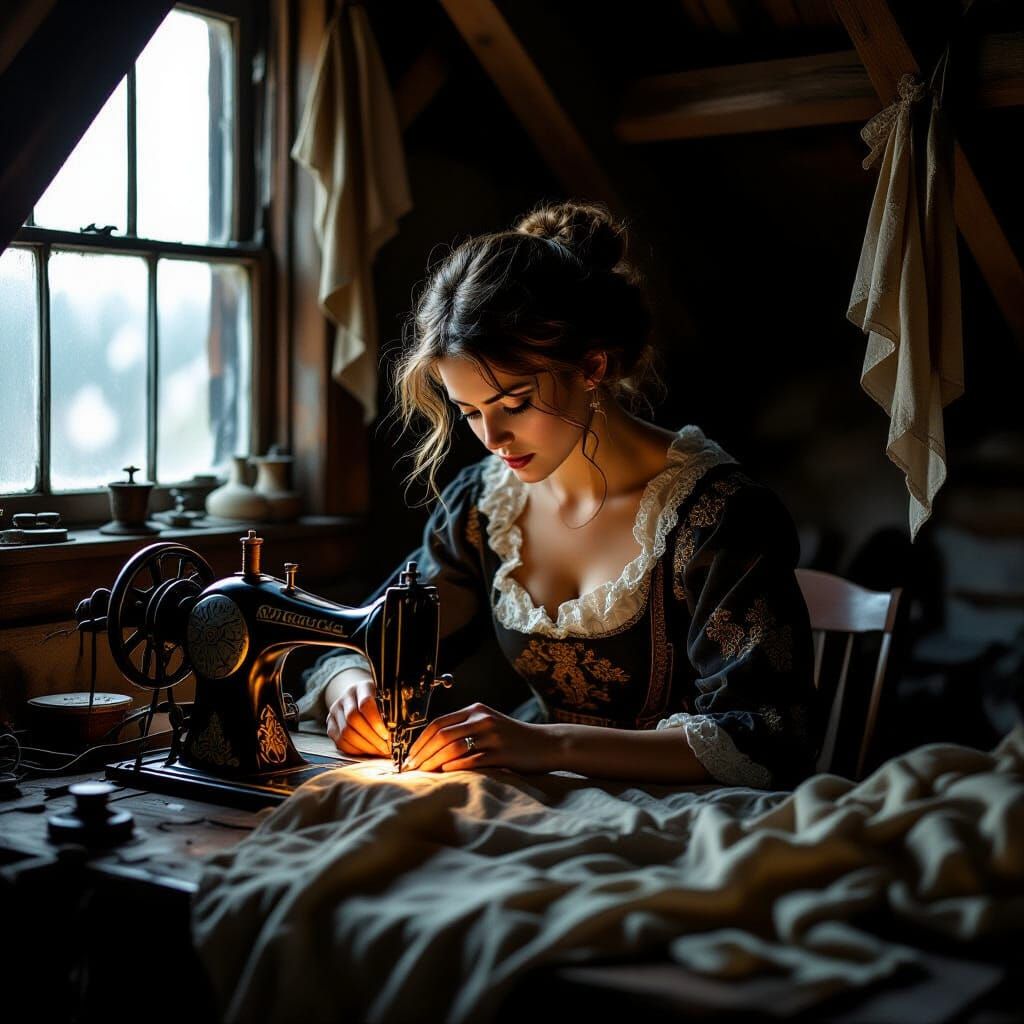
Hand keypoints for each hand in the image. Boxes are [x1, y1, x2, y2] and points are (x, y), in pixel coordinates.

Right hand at [325, 672, 390, 756]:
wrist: (358, 696)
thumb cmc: (379, 699)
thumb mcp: (386, 698)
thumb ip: (391, 710)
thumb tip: (399, 731)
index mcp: (361, 687)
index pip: (365, 703)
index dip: (376, 721)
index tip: (388, 734)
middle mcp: (345, 697)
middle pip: (353, 719)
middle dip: (371, 737)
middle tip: (385, 748)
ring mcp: (335, 710)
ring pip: (345, 732)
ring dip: (364, 746)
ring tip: (379, 752)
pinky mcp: (330, 724)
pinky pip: (340, 742)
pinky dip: (355, 750)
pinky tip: (368, 752)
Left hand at [404, 703, 555, 773]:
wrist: (547, 744)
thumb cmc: (514, 739)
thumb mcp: (488, 725)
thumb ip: (465, 729)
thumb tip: (433, 747)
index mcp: (475, 710)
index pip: (438, 723)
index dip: (420, 741)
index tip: (409, 757)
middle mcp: (482, 719)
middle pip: (442, 735)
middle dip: (422, 753)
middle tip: (410, 769)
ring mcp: (492, 735)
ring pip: (453, 747)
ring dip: (434, 762)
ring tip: (423, 774)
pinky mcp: (501, 752)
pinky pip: (473, 759)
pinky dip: (455, 765)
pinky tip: (445, 772)